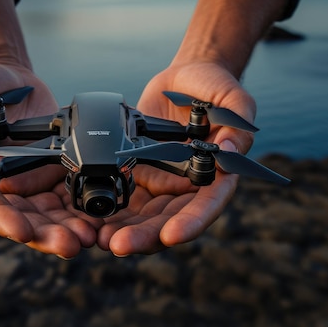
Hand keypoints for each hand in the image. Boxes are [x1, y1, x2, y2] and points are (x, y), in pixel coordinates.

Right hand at [0, 62, 99, 257]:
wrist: (14, 80)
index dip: (4, 219)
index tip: (21, 232)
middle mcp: (7, 185)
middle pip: (25, 219)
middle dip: (46, 235)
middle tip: (69, 244)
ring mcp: (34, 181)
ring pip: (52, 214)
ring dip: (69, 228)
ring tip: (89, 236)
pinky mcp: (56, 172)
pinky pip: (71, 195)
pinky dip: (85, 208)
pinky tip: (102, 217)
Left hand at [97, 61, 256, 255]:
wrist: (183, 81)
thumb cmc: (213, 89)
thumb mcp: (233, 101)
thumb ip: (238, 124)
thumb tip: (227, 150)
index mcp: (217, 175)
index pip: (207, 206)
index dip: (191, 223)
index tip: (171, 236)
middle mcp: (188, 187)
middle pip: (169, 221)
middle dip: (146, 236)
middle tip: (120, 245)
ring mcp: (162, 183)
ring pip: (143, 216)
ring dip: (123, 231)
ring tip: (99, 239)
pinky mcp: (139, 174)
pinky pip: (123, 196)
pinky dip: (109, 210)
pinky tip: (89, 219)